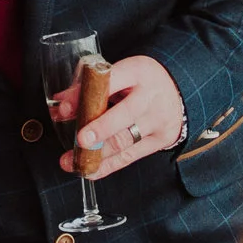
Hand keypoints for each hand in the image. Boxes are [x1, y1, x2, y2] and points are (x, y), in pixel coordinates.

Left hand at [55, 54, 185, 181]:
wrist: (180, 90)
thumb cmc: (142, 81)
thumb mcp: (121, 73)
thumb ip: (90, 85)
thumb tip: (62, 103)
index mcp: (138, 72)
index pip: (112, 81)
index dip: (87, 94)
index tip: (65, 107)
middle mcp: (150, 97)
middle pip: (125, 114)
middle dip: (100, 128)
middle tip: (81, 139)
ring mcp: (157, 121)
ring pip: (125, 140)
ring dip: (96, 154)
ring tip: (72, 160)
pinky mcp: (159, 141)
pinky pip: (129, 156)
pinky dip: (108, 166)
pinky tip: (90, 170)